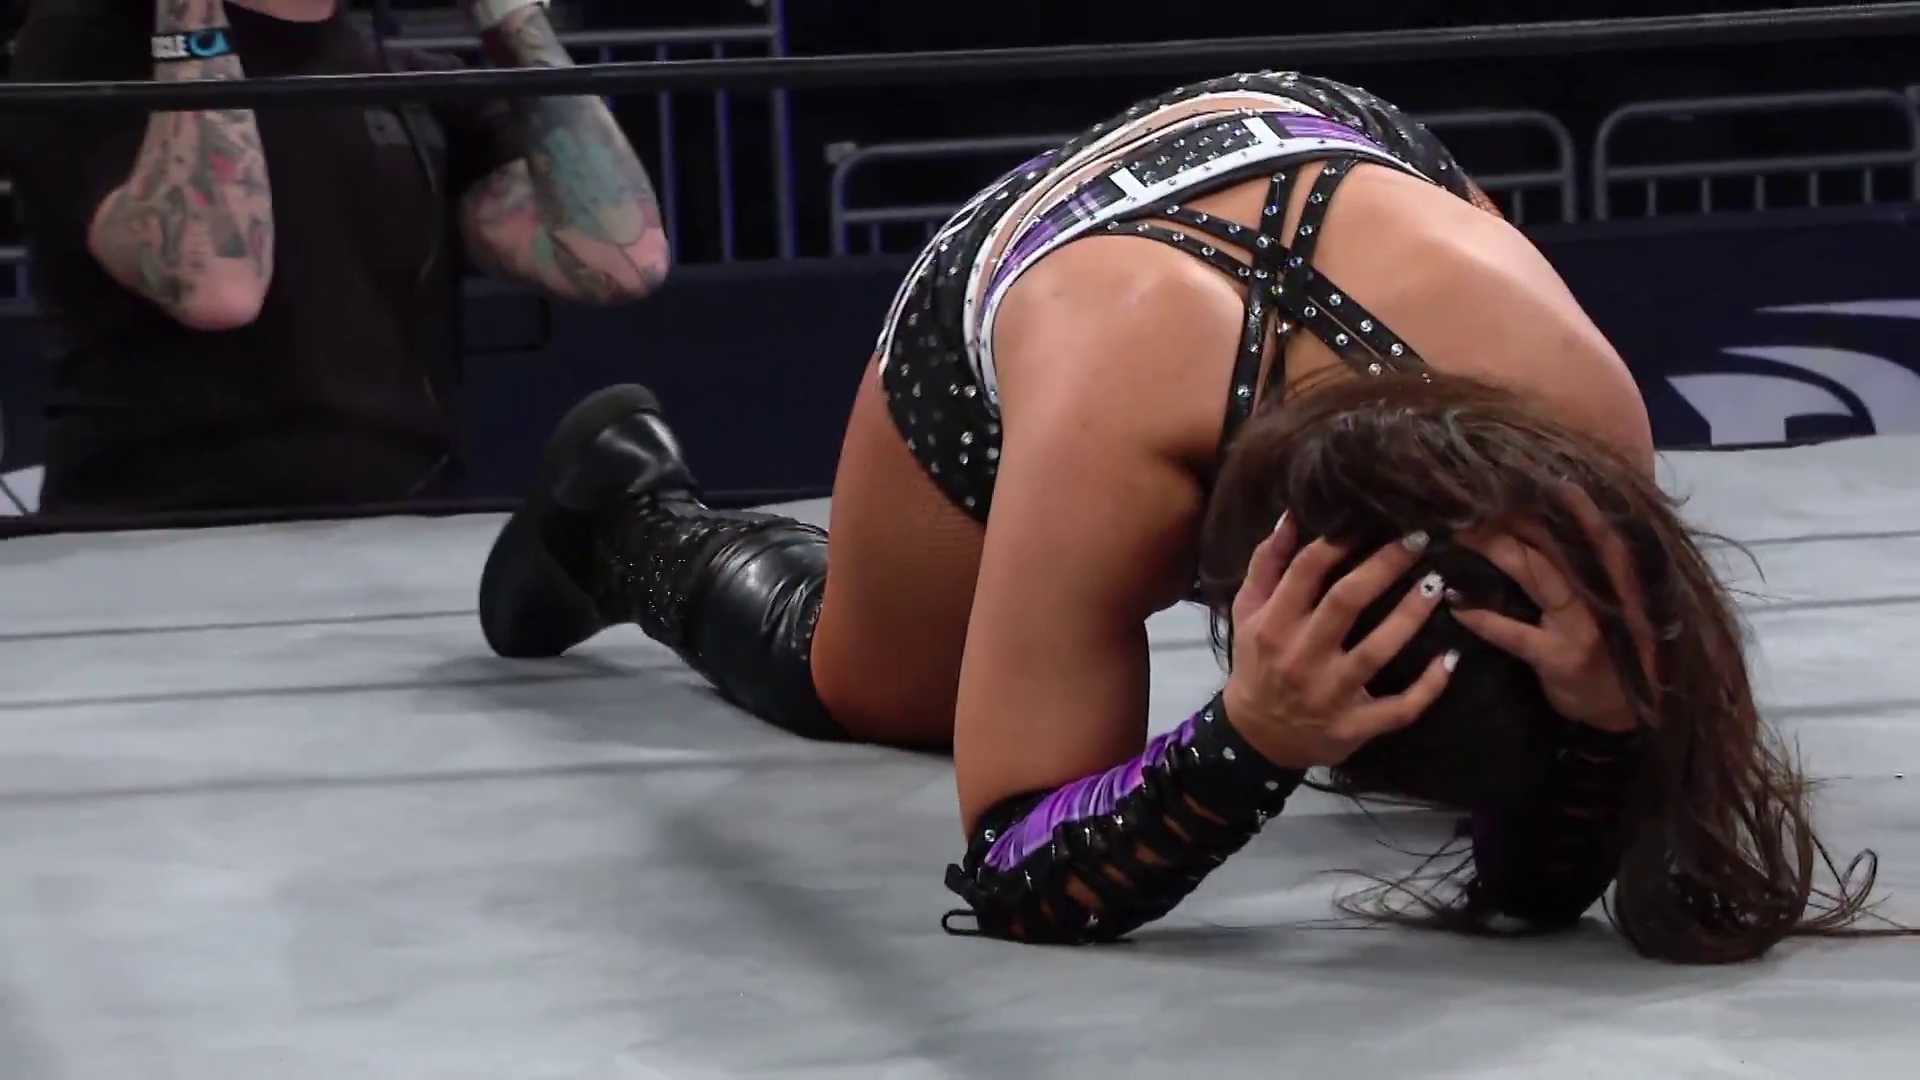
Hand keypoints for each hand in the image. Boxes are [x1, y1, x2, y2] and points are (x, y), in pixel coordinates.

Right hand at [1222, 516, 1457, 769]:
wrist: (1257, 737)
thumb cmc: (1257, 662)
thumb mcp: (1248, 612)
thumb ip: (1267, 564)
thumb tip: (1292, 516)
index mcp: (1274, 625)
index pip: (1306, 572)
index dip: (1339, 540)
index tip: (1371, 518)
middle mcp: (1301, 658)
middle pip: (1346, 602)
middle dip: (1385, 566)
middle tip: (1419, 538)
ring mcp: (1330, 695)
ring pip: (1377, 652)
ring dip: (1411, 616)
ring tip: (1436, 585)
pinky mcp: (1355, 727)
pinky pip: (1400, 708)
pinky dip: (1429, 685)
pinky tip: (1451, 658)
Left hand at [1449, 487, 1656, 733]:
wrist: (1630, 711)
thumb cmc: (1617, 647)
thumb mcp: (1617, 601)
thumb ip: (1594, 564)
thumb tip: (1556, 515)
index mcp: (1621, 573)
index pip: (1595, 523)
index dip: (1564, 497)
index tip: (1530, 469)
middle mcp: (1607, 592)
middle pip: (1554, 540)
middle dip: (1513, 513)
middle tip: (1471, 491)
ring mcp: (1584, 625)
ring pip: (1534, 574)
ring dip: (1494, 548)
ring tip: (1457, 531)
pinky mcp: (1560, 657)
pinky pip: (1514, 633)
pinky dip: (1482, 618)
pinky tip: (1454, 604)